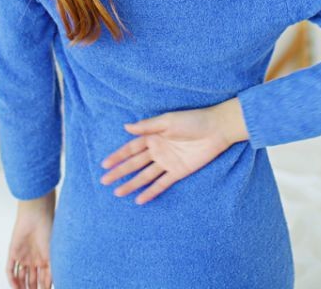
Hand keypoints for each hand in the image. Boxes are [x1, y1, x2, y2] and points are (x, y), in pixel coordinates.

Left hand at [6, 192, 55, 288]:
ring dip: (21, 287)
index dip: (44, 287)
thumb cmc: (48, 231)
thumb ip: (52, 272)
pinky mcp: (13, 253)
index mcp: (45, 258)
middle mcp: (34, 259)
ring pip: (20, 277)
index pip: (43, 279)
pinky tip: (15, 288)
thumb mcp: (53, 255)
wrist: (37, 216)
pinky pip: (10, 270)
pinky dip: (12, 280)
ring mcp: (23, 256)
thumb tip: (52, 286)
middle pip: (31, 280)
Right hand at [99, 98, 248, 204]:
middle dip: (120, 171)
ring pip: (145, 175)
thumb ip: (148, 126)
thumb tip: (126, 127)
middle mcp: (157, 150)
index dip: (118, 156)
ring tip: (118, 192)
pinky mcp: (178, 172)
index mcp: (153, 136)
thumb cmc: (192, 120)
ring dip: (132, 183)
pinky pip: (162, 183)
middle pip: (135, 163)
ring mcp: (167, 162)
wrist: (216, 129)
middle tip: (104, 181)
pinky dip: (151, 191)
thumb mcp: (168, 121)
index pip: (131, 148)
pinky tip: (140, 199)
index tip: (104, 164)